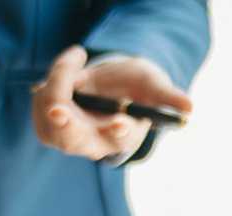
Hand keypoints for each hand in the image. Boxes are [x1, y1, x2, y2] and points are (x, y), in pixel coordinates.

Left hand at [33, 47, 192, 162]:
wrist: (114, 83)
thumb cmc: (138, 87)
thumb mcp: (154, 87)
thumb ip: (168, 98)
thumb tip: (190, 108)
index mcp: (120, 136)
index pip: (117, 140)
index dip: (118, 131)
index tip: (121, 120)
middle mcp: (90, 141)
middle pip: (71, 141)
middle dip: (64, 126)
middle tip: (58, 109)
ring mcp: (66, 133)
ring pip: (51, 114)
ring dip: (59, 82)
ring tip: (78, 57)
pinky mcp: (47, 120)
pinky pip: (41, 99)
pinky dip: (54, 76)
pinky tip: (72, 64)